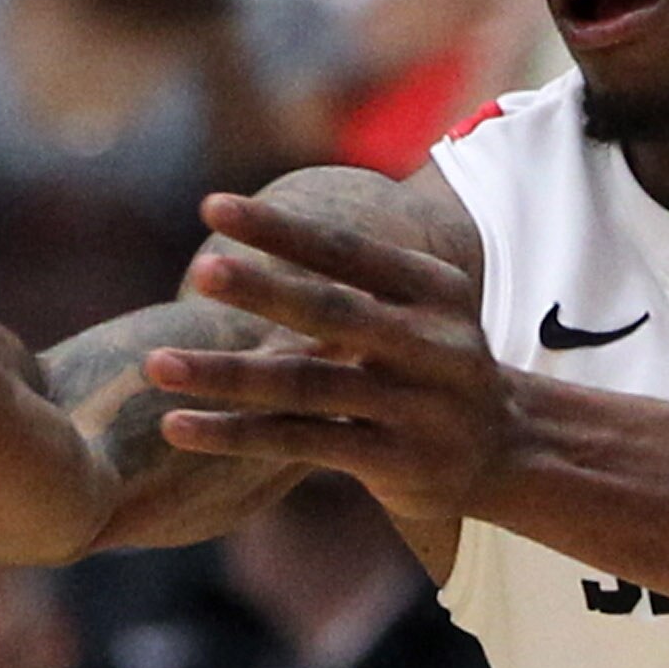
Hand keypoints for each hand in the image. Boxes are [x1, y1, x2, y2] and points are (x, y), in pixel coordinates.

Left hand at [141, 192, 505, 530]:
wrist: (509, 450)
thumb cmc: (434, 367)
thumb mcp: (420, 311)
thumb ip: (354, 282)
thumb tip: (259, 233)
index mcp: (432, 290)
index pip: (348, 250)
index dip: (281, 228)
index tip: (213, 205)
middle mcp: (429, 343)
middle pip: (332, 312)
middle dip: (264, 290)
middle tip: (200, 270)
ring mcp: (414, 407)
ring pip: (305, 386)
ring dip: (226, 375)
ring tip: (158, 363)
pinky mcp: (395, 462)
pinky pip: (301, 444)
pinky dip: (236, 435)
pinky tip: (178, 427)